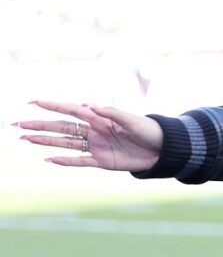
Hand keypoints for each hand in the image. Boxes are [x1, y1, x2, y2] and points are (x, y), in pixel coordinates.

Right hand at [16, 100, 162, 171]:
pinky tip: (48, 158)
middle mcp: (95, 131)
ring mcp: (96, 146)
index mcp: (101, 118)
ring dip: (45, 141)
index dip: (54, 106)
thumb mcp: (133, 120)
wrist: (162, 149)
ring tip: (25, 138)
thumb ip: (112, 113)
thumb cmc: (149, 130)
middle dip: (40, 125)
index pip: (72, 110)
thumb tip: (90, 105)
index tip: (34, 102)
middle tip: (18, 124)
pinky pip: (78, 161)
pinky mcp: (101, 161)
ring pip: (65, 143)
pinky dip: (64, 161)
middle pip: (62, 127)